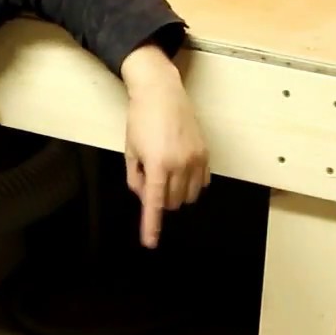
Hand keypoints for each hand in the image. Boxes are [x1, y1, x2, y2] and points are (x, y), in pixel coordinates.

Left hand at [120, 43, 210, 248]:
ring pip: (188, 196)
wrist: (161, 92)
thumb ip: (135, 178)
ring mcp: (195, 159)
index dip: (152, 226)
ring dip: (176, 193)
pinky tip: (181, 170)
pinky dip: (191, 184)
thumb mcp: (130, 150)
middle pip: (173, 202)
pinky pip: (201, 183)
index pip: (154, 204)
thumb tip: (145, 197)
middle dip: (161, 199)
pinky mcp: (205, 153)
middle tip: (151, 178)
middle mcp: (179, 164)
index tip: (150, 242)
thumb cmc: (141, 119)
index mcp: (157, 165)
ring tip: (165, 170)